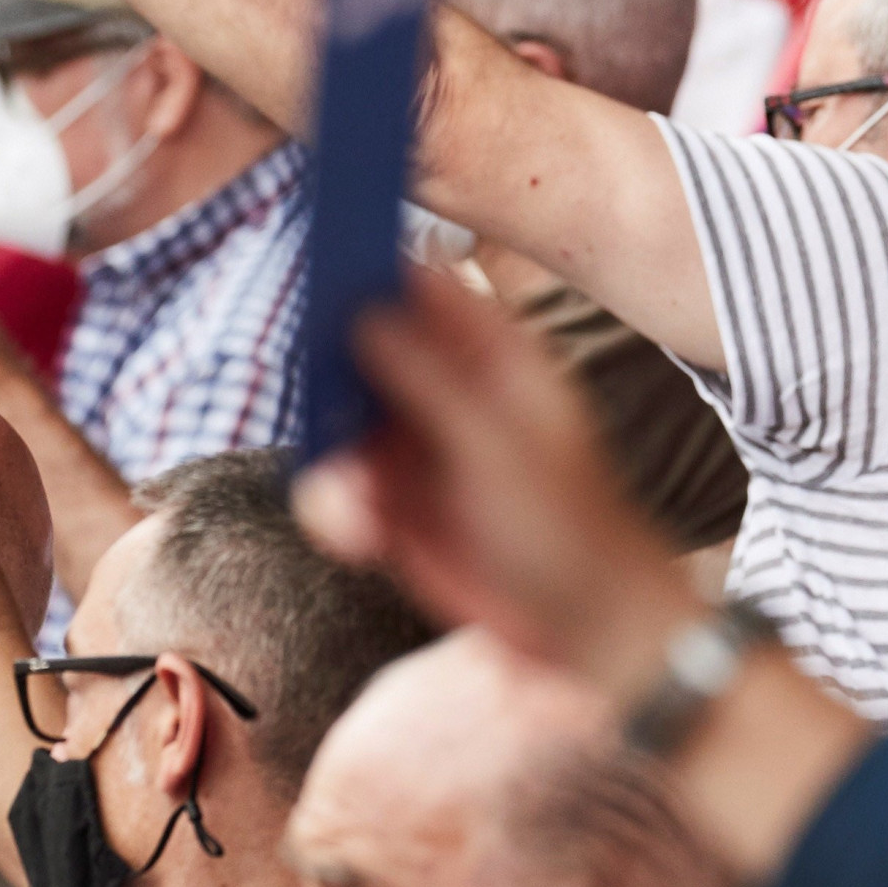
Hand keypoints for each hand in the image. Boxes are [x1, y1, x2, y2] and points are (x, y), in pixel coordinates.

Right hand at [293, 272, 698, 697]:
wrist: (581, 627)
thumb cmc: (564, 526)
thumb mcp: (497, 447)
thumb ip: (430, 380)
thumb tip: (365, 313)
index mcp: (492, 353)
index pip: (423, 285)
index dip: (372, 263)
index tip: (320, 259)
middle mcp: (445, 390)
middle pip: (364, 348)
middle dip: (327, 369)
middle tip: (306, 392)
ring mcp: (415, 446)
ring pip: (339, 422)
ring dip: (335, 459)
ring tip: (363, 507)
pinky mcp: (392, 505)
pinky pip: (338, 487)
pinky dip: (339, 507)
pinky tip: (365, 536)